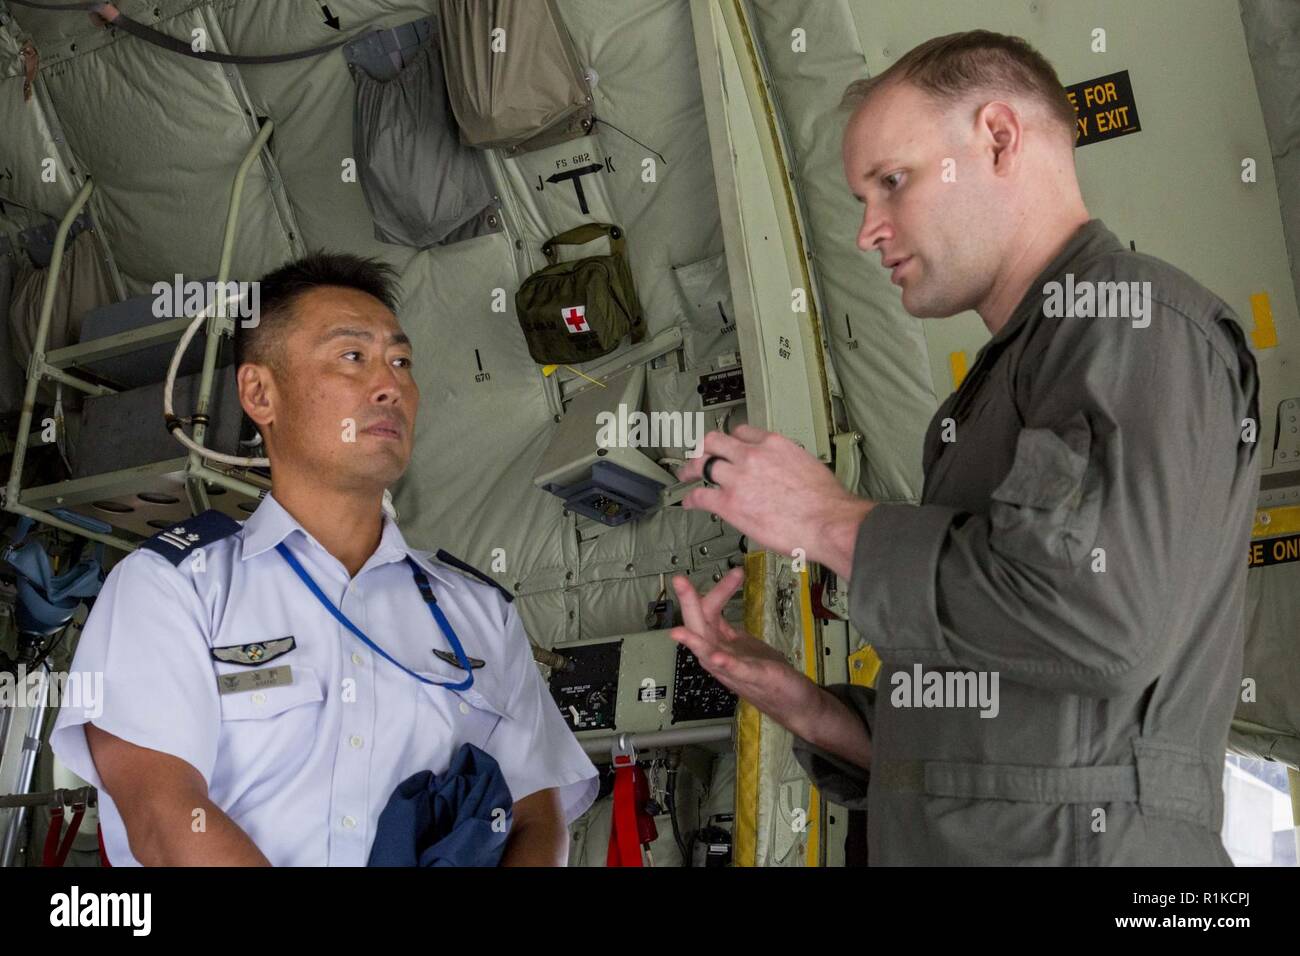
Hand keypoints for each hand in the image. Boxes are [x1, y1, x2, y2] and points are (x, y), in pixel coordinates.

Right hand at [669, 568, 820, 732]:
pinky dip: (725, 663)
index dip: (719, 590)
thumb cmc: (764, 672)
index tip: (736, 571)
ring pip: (707, 653)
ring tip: (678, 631)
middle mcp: (718, 655)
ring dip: (694, 641)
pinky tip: (716, 657)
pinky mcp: (753, 679)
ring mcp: (733, 670)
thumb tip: (712, 604)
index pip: (710, 610)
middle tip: (679, 580)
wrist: (790, 703)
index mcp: (718, 643)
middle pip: (698, 626)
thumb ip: (724, 629)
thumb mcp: (743, 644)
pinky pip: (735, 671)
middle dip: (688, 604)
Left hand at [678, 425, 873, 577]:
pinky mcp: (729, 503)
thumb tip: (786, 474)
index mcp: (774, 444)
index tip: (729, 445)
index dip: (732, 439)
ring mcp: (738, 478)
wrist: (828, 522)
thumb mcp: (809, 466)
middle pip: (715, 441)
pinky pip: (700, 496)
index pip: (742, 431)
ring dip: (690, 470)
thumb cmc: (827, 502)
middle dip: (704, 447)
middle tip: (698, 454)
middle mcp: (752, 455)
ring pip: (703, 464)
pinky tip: (688, 502)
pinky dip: (690, 499)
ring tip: (686, 475)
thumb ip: (789, 464)